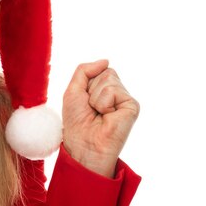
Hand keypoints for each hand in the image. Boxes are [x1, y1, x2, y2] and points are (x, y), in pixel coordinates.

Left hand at [62, 60, 139, 177]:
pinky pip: (113, 90)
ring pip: (109, 79)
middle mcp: (118, 93)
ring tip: (99, 114)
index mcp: (105, 89)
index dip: (86, 84)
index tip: (85, 102)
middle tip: (92, 109)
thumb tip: (106, 60)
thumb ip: (84, 70)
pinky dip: (103, 103)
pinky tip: (107, 117)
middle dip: (91, 89)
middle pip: (106, 72)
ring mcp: (126, 100)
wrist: (83, 144)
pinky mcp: (132, 106)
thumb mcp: (73, 90)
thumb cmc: (77, 121)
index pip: (99, 69)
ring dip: (96, 97)